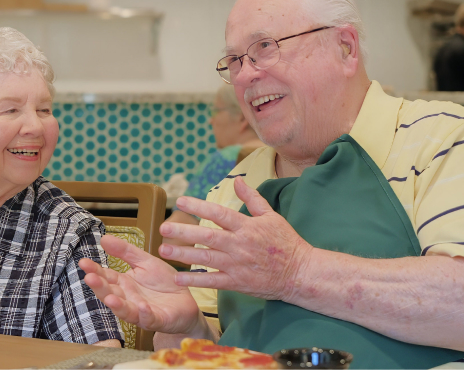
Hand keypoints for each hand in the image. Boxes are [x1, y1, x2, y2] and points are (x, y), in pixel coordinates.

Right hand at [79, 235, 205, 334]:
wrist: (186, 300)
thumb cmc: (164, 282)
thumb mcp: (145, 261)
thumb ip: (125, 251)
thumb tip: (104, 238)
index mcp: (124, 284)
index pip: (106, 276)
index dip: (94, 270)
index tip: (83, 262)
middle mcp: (128, 299)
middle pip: (110, 293)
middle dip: (99, 287)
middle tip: (89, 278)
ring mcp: (141, 311)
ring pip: (125, 309)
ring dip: (116, 305)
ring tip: (109, 297)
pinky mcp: (157, 319)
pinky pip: (149, 318)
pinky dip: (144, 314)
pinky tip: (142, 306)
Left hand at [159, 177, 312, 300]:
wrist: (300, 272)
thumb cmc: (286, 242)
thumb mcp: (272, 216)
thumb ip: (252, 199)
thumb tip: (238, 181)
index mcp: (247, 227)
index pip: (219, 214)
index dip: (199, 206)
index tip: (180, 201)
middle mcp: (239, 245)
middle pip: (207, 237)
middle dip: (183, 232)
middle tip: (163, 227)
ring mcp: (237, 265)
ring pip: (206, 259)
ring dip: (183, 254)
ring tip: (164, 250)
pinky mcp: (237, 283)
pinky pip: (212, 281)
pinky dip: (194, 280)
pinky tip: (178, 277)